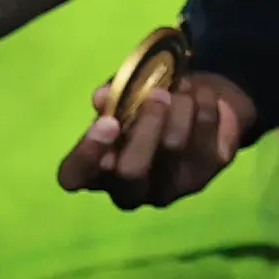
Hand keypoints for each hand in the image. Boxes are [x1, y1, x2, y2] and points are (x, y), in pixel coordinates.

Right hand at [58, 62, 250, 208]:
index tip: (108, 122)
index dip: (87, 154)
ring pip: (173, 146)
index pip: (74, 177)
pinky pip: (204, 132)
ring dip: (180, 105)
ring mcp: (168, 189)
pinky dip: (204, 103)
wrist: (198, 107)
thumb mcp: (125, 96)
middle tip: (158, 94)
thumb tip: (102, 96)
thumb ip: (112, 97)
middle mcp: (128, 191)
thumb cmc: (148, 105)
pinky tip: (200, 96)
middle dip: (146, 125)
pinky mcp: (204, 175)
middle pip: (131, 171)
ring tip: (182, 87)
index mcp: (96, 172)